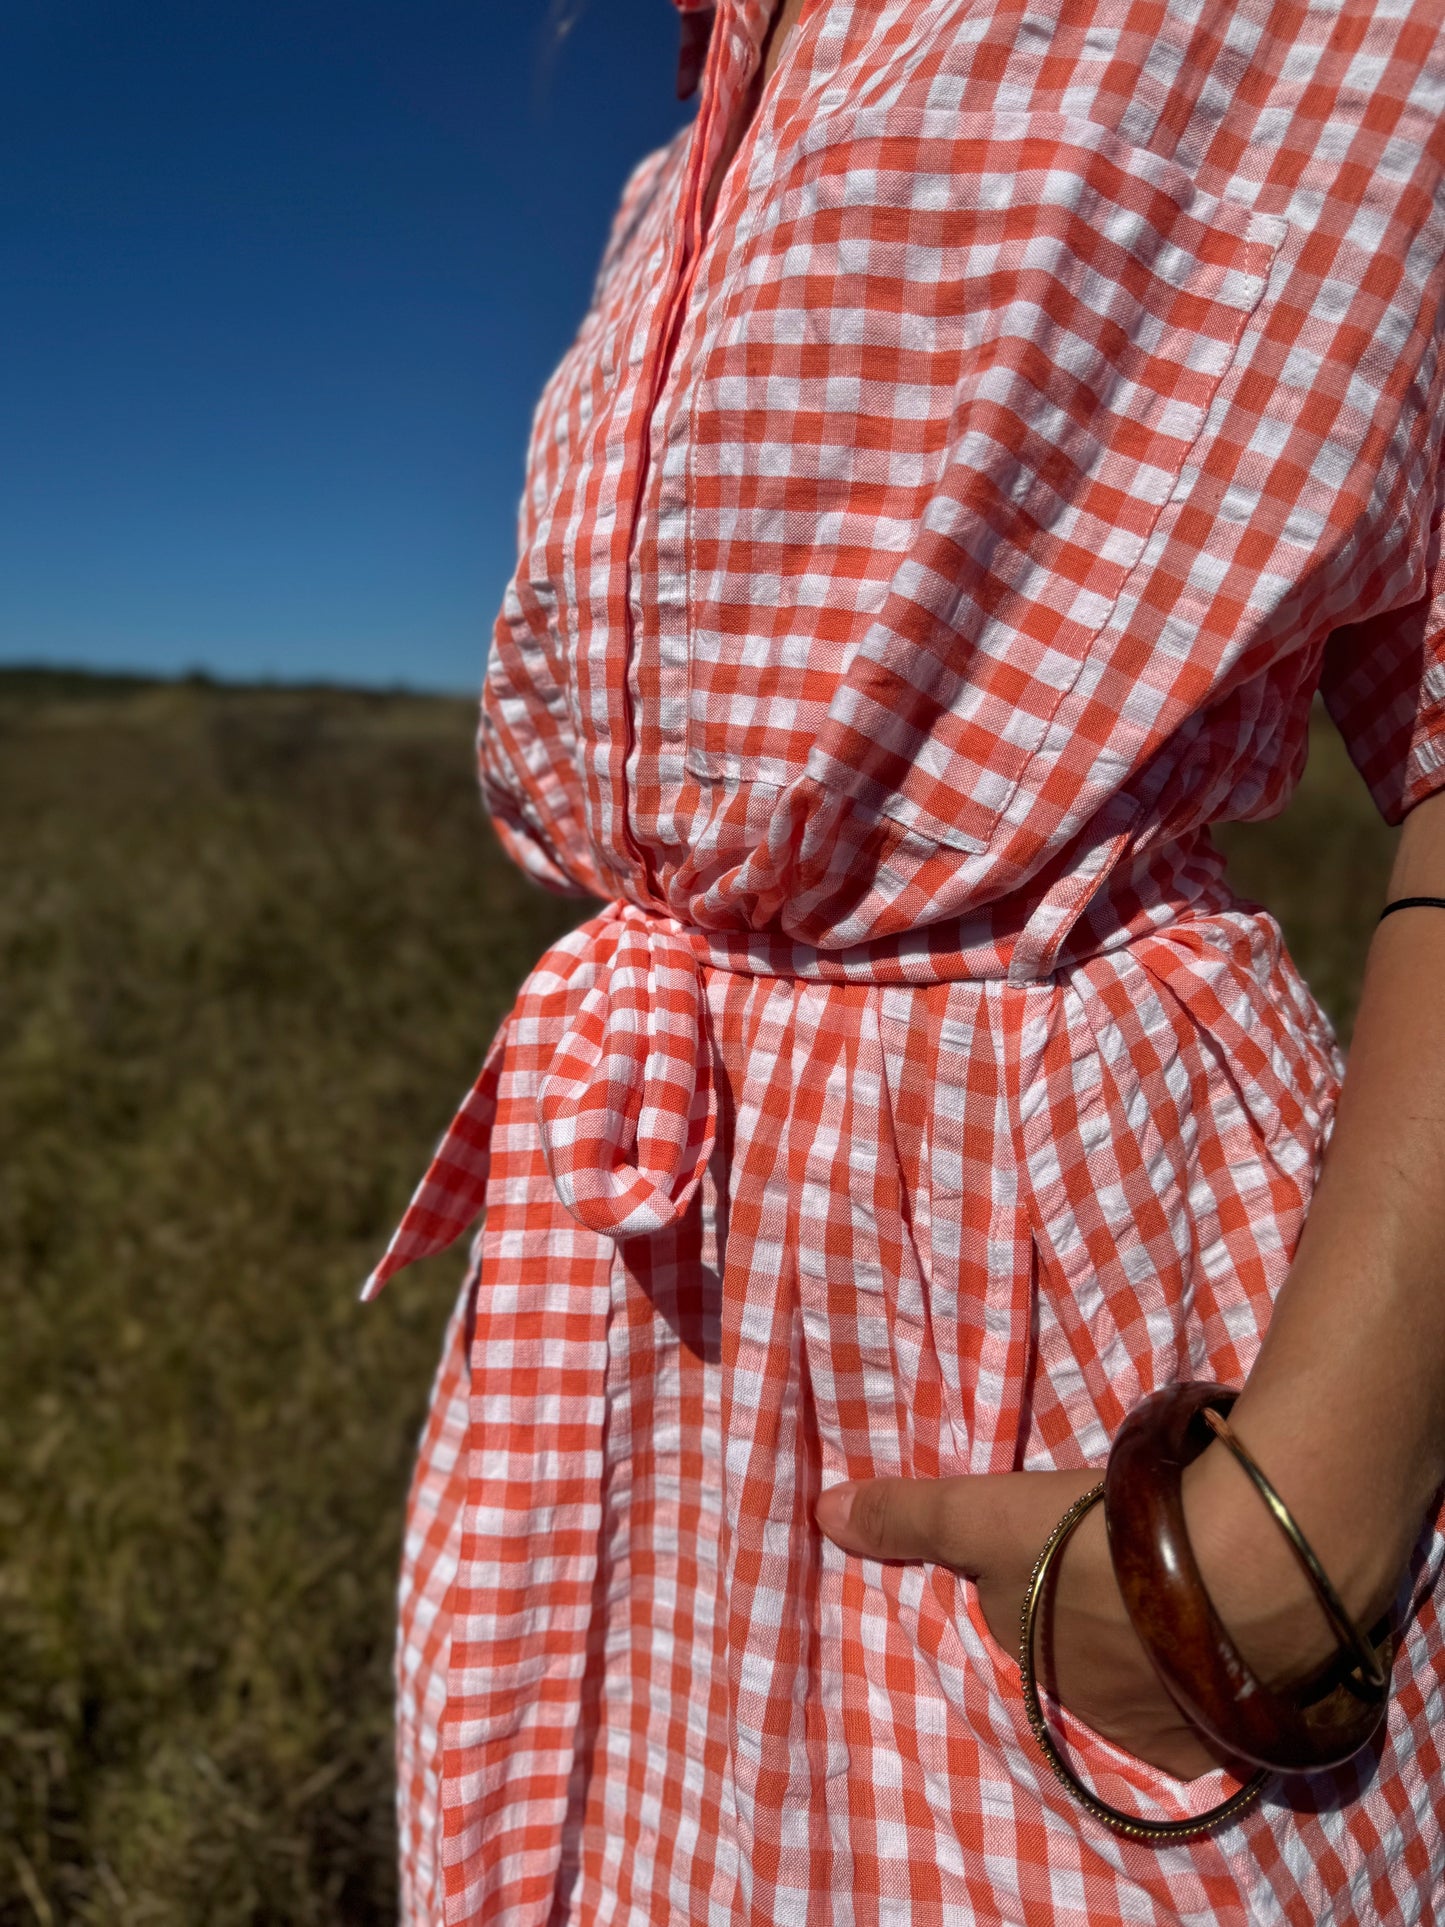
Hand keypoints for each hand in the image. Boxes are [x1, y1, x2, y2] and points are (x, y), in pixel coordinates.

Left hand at [814, 1467, 1226, 1779]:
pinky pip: (1197, 1717)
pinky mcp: (1216, 1744)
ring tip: (1174, 1597)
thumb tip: (821, 1515)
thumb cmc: (1088, 1543)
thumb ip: (907, 1518)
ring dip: (1146, 1652)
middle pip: (1074, 1664)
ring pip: (1137, 1688)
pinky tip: (1216, 1644)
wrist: (1230, 1575)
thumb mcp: (983, 1516)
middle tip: (1114, 1578)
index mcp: (1017, 1663)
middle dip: (1086, 1628)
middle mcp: (1076, 1718)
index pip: (1014, 1629)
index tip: (1053, 1568)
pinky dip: (1198, 1685)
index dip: (1030, 1592)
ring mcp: (1149, 1738)